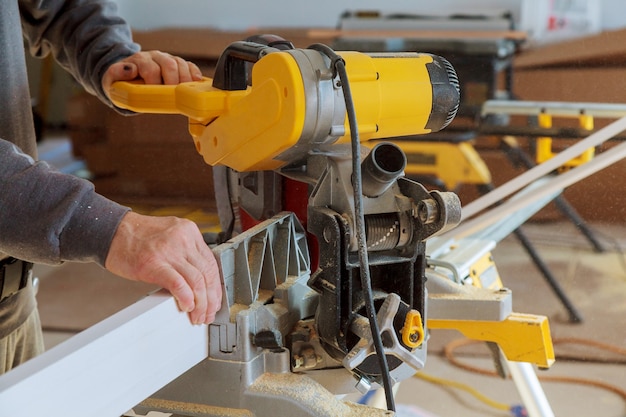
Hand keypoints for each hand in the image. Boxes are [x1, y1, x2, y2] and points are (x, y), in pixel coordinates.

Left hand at [102, 50, 202, 95]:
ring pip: (181, 64)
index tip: (156, 94)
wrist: (128, 75)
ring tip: (185, 93)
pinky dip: (195, 74)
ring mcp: (168, 59)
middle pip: (169, 64)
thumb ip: (116, 73)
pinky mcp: (178, 64)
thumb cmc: (122, 81)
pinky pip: (190, 66)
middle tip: (174, 96)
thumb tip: (130, 69)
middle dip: (173, 81)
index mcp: (139, 59)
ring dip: (185, 79)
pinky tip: (196, 84)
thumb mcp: (112, 79)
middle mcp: (155, 56)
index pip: (150, 68)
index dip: (154, 81)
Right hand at [105, 211, 221, 324]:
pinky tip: (187, 307)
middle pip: (207, 273)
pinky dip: (186, 298)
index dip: (215, 286)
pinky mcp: (154, 263)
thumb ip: (186, 254)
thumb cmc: (137, 237)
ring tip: (197, 316)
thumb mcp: (170, 237)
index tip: (215, 300)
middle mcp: (183, 239)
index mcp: (189, 231)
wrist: (110, 231)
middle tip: (208, 313)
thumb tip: (200, 282)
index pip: (211, 263)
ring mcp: (169, 250)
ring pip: (196, 281)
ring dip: (200, 303)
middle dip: (211, 298)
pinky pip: (178, 283)